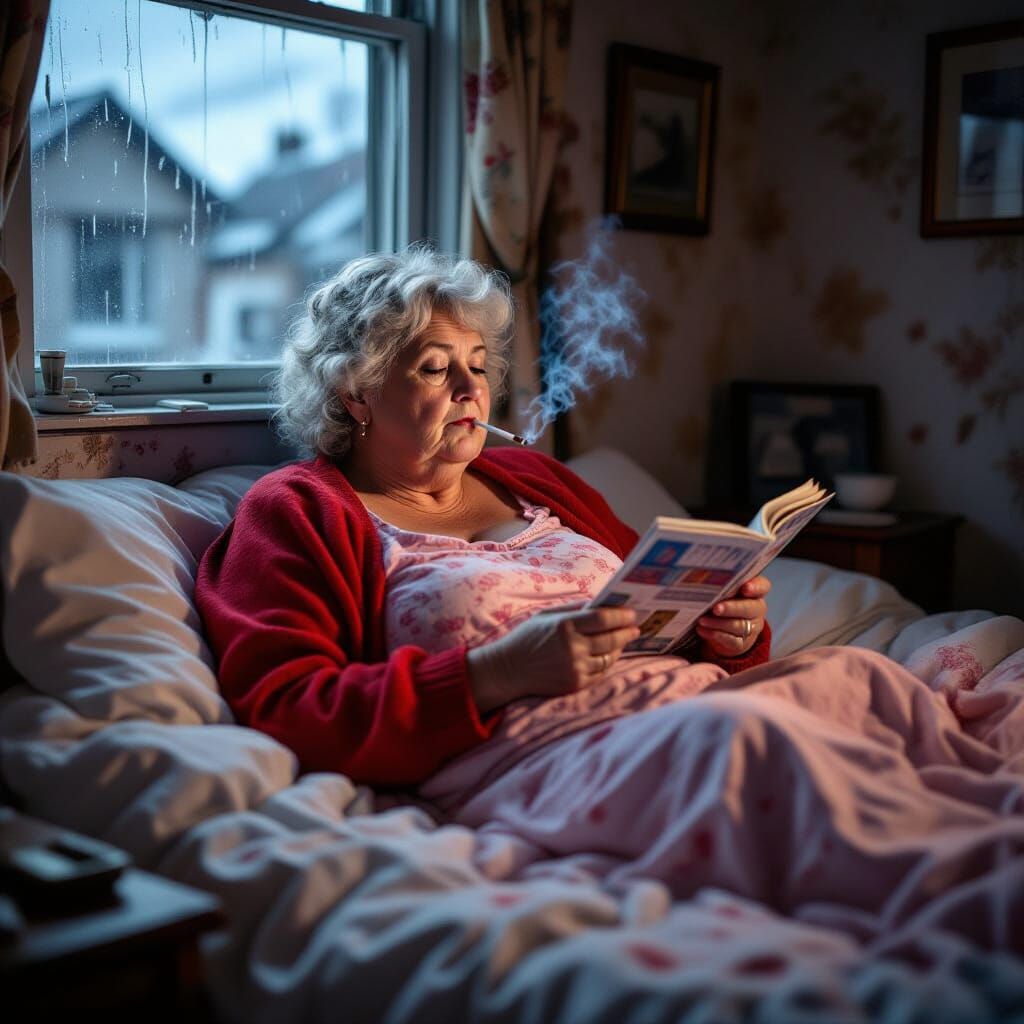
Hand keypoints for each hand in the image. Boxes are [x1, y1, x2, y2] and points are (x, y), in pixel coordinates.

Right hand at [467, 604, 639, 714]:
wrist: (508, 670)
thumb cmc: (527, 638)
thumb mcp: (547, 616)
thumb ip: (574, 609)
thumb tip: (601, 603)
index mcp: (565, 626)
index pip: (603, 618)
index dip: (621, 615)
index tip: (632, 613)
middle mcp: (572, 648)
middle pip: (611, 638)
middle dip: (627, 632)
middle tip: (636, 627)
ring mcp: (575, 668)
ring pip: (609, 657)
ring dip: (619, 648)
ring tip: (623, 639)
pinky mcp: (575, 684)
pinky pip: (600, 672)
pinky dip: (607, 663)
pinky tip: (608, 655)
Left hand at [695, 575, 770, 658]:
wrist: (724, 630)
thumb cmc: (723, 602)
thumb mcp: (724, 592)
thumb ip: (720, 586)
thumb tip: (702, 583)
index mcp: (756, 592)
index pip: (762, 586)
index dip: (755, 587)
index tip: (745, 588)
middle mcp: (757, 610)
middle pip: (750, 608)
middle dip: (732, 608)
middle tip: (716, 608)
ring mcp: (752, 628)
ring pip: (739, 626)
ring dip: (718, 623)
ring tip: (702, 620)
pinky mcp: (742, 643)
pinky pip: (731, 640)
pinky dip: (714, 634)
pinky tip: (701, 630)